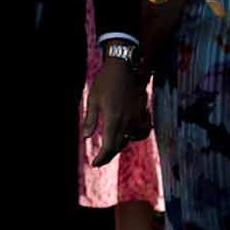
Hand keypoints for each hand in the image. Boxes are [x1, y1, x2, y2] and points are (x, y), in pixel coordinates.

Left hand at [84, 53, 151, 169]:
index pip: (109, 147)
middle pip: (119, 146)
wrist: (125, 66)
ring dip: (122, 144)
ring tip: (112, 144)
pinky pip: (141, 130)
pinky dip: (134, 135)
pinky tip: (127, 132)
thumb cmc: (105, 81)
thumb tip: (87, 137)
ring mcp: (137, 117)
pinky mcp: (142, 112)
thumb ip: (90, 120)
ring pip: (131, 139)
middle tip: (100, 158)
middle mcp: (127, 121)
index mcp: (113, 119)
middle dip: (109, 154)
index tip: (95, 163)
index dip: (102, 158)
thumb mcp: (93, 99)